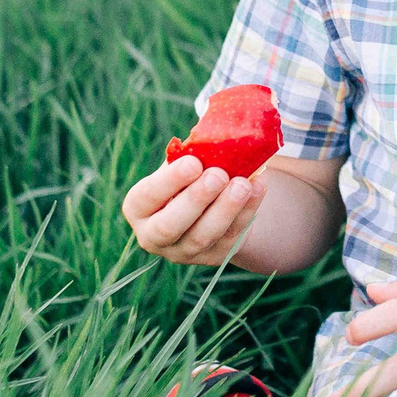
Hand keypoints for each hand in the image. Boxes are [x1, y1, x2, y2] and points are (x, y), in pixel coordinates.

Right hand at [121, 155, 263, 265]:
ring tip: (243, 184)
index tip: (193, 163)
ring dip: (226, 209)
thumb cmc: (190, 175)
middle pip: (170, 226)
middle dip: (196, 199)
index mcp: (139, 208)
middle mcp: (154, 236)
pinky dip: (247, 212)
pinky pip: (231, 237)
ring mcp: (184, 251)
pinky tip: (258, 188)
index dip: (169, 181)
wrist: (211, 204)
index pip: (147, 196)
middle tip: (218, 175)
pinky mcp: (214, 257)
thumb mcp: (181, 164)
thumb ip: (188, 155)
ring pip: (203, 236)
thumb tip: (210, 138)